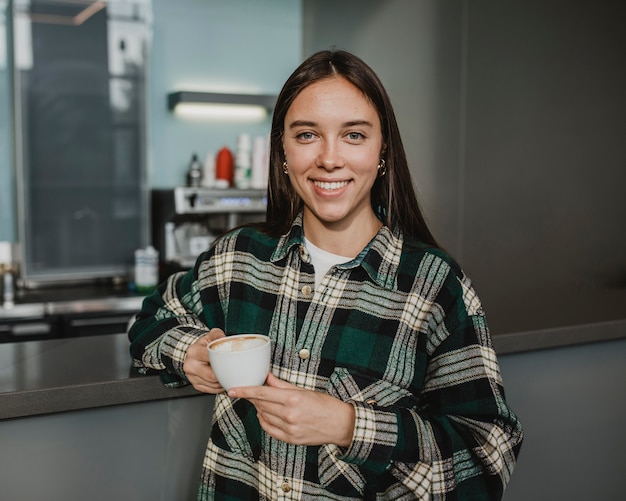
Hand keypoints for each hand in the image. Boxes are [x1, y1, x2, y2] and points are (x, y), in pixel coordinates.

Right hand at [183, 328, 225, 393]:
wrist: (194, 353)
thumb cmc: (204, 345)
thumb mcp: (211, 335)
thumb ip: (219, 335)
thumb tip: (227, 340)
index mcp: (194, 352)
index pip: (210, 359)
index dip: (222, 361)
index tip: (231, 361)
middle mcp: (190, 365)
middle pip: (212, 376)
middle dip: (224, 374)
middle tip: (233, 371)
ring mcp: (191, 376)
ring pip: (212, 385)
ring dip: (222, 382)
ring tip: (228, 375)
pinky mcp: (195, 385)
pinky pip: (210, 390)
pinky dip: (218, 387)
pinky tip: (222, 380)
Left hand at [228, 373, 354, 446]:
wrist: (340, 424)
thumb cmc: (325, 405)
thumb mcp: (304, 390)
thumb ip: (282, 384)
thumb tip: (267, 377)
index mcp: (293, 399)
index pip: (262, 393)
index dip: (245, 391)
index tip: (232, 390)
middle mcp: (289, 415)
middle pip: (260, 404)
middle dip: (252, 397)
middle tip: (248, 391)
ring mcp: (289, 429)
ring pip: (263, 416)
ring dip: (259, 408)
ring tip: (263, 401)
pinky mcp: (290, 439)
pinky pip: (269, 429)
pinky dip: (264, 421)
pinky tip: (266, 414)